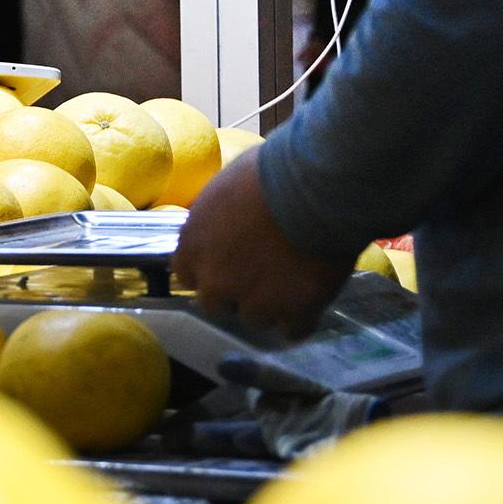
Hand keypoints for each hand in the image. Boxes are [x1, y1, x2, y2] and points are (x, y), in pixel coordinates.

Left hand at [173, 144, 357, 343]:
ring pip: (254, 320)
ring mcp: (256, 301)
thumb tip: (221, 218)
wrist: (315, 189)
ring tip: (289, 286)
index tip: (224, 264)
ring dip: (268, 307)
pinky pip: (293, 330)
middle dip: (233, 295)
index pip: (187, 275)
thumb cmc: (267, 173)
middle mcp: (217, 281)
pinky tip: (309, 302)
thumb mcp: (224, 187)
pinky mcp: (296, 312)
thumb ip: (215, 216)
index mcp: (193, 247)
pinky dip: (300, 319)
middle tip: (258, 278)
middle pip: (215, 304)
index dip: (207, 270)